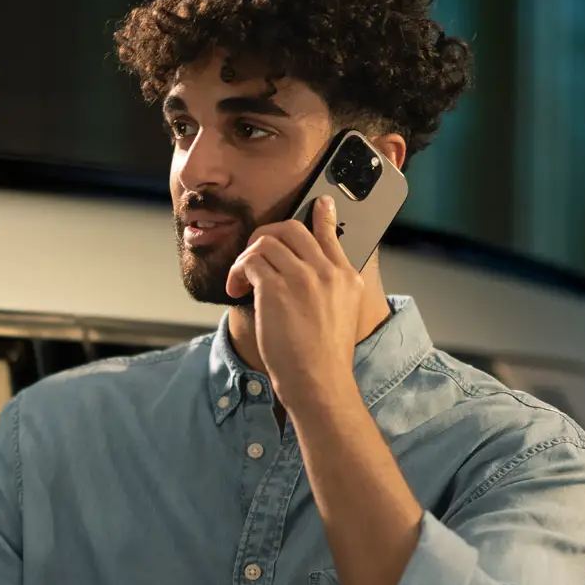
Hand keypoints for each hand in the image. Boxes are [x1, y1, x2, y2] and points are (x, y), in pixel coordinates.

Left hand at [226, 194, 365, 412]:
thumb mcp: (343, 314)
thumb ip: (331, 287)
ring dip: (247, 257)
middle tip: (255, 252)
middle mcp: (326, 271)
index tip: (319, 203)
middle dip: (266, 235)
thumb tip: (310, 273)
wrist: (319, 382)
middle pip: (292, 228)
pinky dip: (238, 272)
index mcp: (346, 276)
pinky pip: (249, 262)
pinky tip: (238, 289)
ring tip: (243, 279)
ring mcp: (302, 277)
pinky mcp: (276, 288)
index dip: (322, 214)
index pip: (331, 232)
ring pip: (266, 241)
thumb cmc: (324, 357)